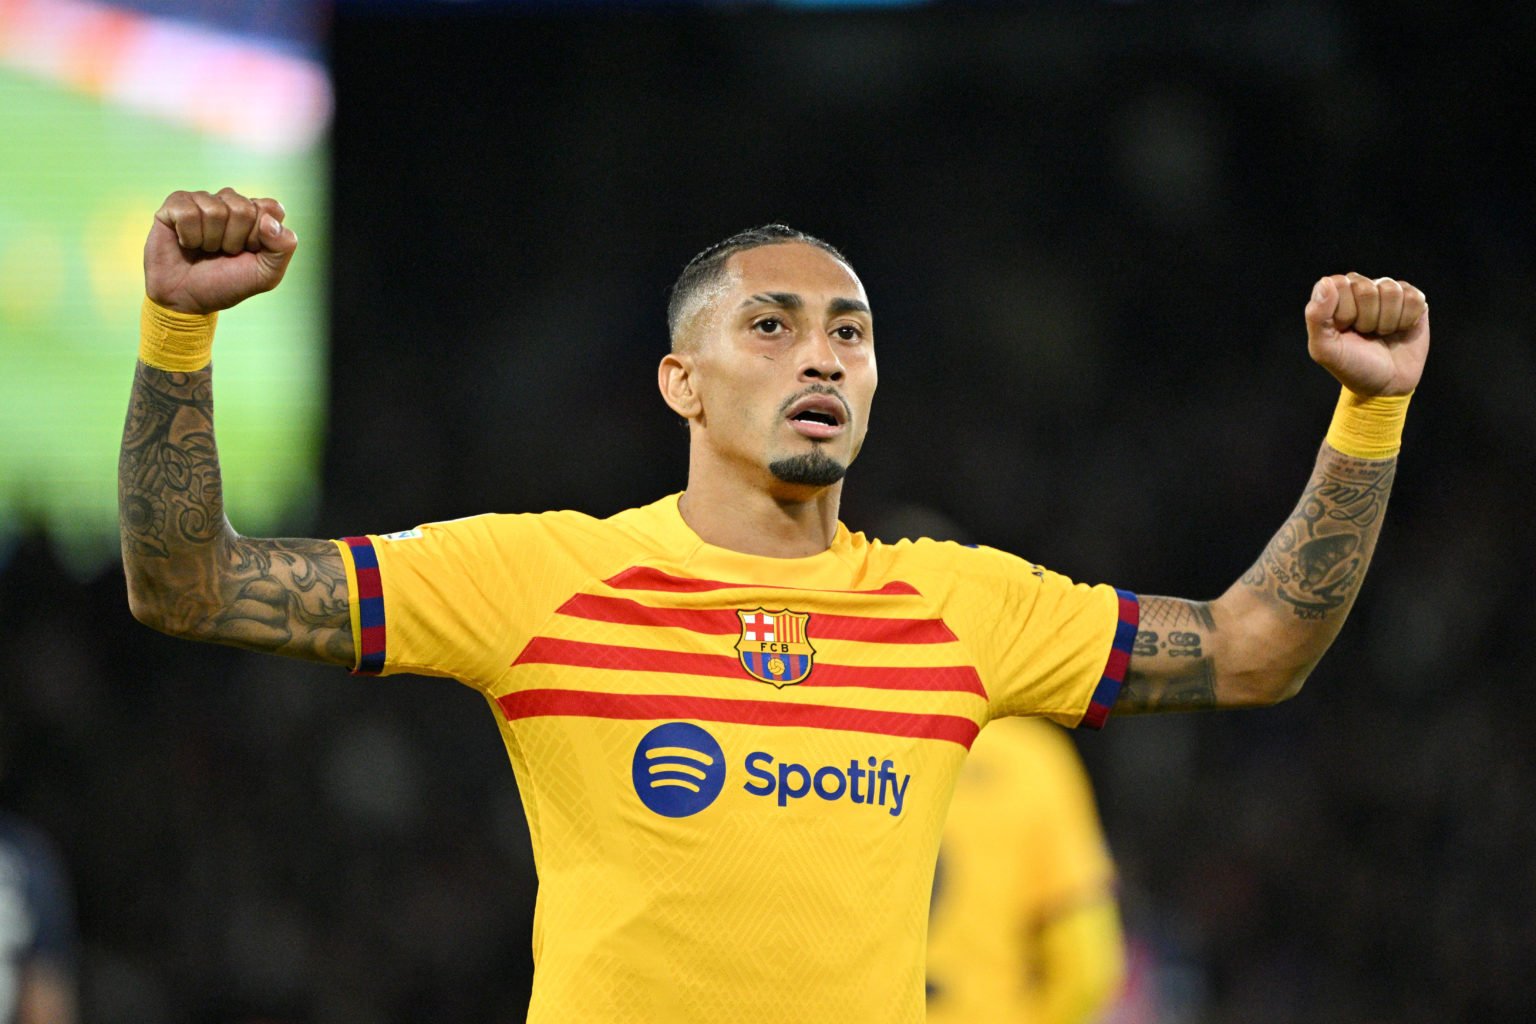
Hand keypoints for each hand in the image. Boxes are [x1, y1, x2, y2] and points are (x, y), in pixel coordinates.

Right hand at [144, 188, 297, 313]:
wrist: (187, 300)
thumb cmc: (227, 284)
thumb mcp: (266, 274)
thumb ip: (283, 247)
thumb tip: (269, 221)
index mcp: (257, 214)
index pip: (271, 208)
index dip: (261, 236)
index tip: (251, 251)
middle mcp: (230, 202)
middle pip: (243, 208)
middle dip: (234, 240)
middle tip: (225, 253)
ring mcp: (203, 200)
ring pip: (215, 210)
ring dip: (211, 240)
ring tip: (206, 250)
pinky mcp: (175, 204)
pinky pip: (188, 212)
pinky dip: (189, 236)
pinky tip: (187, 243)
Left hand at [1305, 272, 1427, 396]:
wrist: (1386, 385)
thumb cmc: (1352, 366)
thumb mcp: (1324, 349)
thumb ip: (1316, 317)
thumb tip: (1327, 282)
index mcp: (1334, 296)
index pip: (1339, 284)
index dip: (1344, 312)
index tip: (1344, 330)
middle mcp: (1360, 288)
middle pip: (1366, 288)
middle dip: (1366, 319)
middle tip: (1365, 334)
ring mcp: (1387, 292)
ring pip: (1391, 291)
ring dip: (1387, 321)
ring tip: (1381, 333)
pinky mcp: (1412, 299)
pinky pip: (1414, 298)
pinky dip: (1407, 320)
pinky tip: (1400, 330)